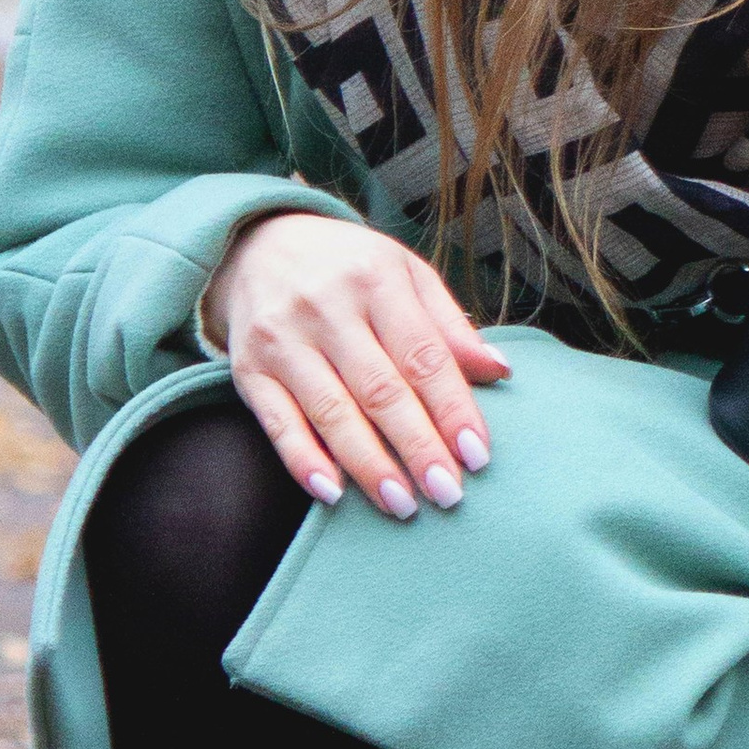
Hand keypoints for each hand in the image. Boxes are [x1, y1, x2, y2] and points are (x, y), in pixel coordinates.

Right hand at [206, 212, 509, 519]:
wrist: (259, 245)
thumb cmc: (349, 268)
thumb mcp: (405, 274)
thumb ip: (448, 325)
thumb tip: (500, 371)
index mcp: (377, 279)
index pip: (423, 355)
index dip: (452, 408)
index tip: (478, 455)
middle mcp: (327, 308)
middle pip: (380, 390)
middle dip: (418, 446)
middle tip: (448, 494)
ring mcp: (282, 339)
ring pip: (331, 412)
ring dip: (368, 465)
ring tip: (402, 504)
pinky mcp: (248, 369)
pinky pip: (277, 423)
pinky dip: (304, 461)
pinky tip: (332, 494)